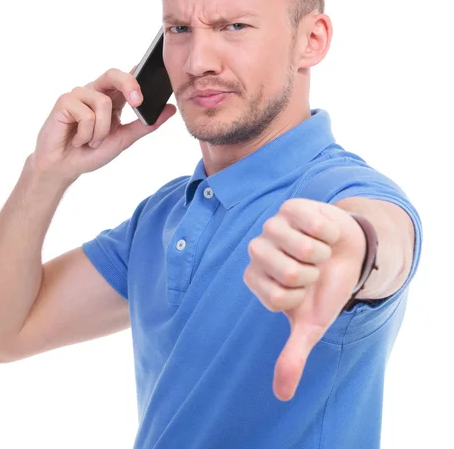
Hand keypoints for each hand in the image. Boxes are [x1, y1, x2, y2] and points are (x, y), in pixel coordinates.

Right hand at [31, 67, 175, 179]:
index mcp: (112, 98)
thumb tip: (170, 109)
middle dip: (129, 84)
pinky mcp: (64, 102)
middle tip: (137, 102)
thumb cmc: (90, 152)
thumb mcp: (123, 139)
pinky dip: (86, 133)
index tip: (156, 79)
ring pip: (103, 102)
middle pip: (114, 74)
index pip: (127, 77)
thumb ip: (145, 125)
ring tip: (92, 141)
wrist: (63, 168)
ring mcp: (78, 95)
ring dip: (101, 130)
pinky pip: (85, 114)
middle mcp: (95, 92)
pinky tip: (78, 140)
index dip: (139, 74)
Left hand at [243, 198, 365, 400]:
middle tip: (311, 270)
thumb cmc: (323, 288)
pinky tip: (323, 233)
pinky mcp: (290, 207)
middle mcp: (257, 250)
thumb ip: (293, 355)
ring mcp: (272, 226)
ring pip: (302, 248)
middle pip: (286, 272)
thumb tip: (281, 395)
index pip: (277, 297)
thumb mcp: (310, 323)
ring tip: (317, 252)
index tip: (303, 291)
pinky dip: (328, 233)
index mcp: (254, 278)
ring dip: (321, 254)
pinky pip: (314, 224)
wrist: (346, 253)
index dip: (300, 297)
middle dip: (311, 275)